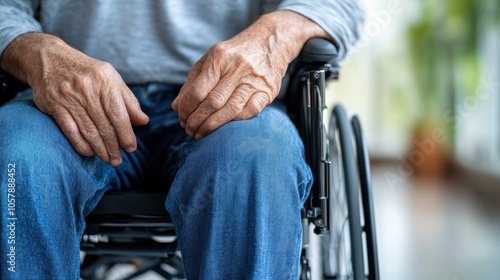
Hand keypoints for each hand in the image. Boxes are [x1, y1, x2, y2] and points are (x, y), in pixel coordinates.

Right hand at [1, 33, 148, 165]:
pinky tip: (89, 152)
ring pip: (88, 130)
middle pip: (104, 125)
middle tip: (118, 160)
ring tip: (107, 159)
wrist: (49, 58)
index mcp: (105, 80)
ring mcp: (69, 97)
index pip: (119, 114)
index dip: (126, 134)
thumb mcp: (111, 79)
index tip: (131, 148)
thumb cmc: (88, 72)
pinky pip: (70, 130)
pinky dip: (81, 144)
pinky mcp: (54, 105)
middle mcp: (87, 88)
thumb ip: (128, 100)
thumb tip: (144, 121)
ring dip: (100, 149)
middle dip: (113, 147)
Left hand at [171, 33, 285, 139]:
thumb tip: (176, 107)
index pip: (197, 90)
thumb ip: (192, 81)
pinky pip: (249, 112)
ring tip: (201, 134)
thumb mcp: (211, 59)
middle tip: (189, 130)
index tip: (181, 119)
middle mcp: (238, 68)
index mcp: (220, 58)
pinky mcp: (267, 91)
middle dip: (197, 120)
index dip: (187, 109)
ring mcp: (254, 80)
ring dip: (213, 126)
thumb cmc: (234, 54)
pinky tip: (224, 127)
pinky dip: (234, 122)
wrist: (270, 42)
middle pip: (213, 103)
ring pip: (230, 110)